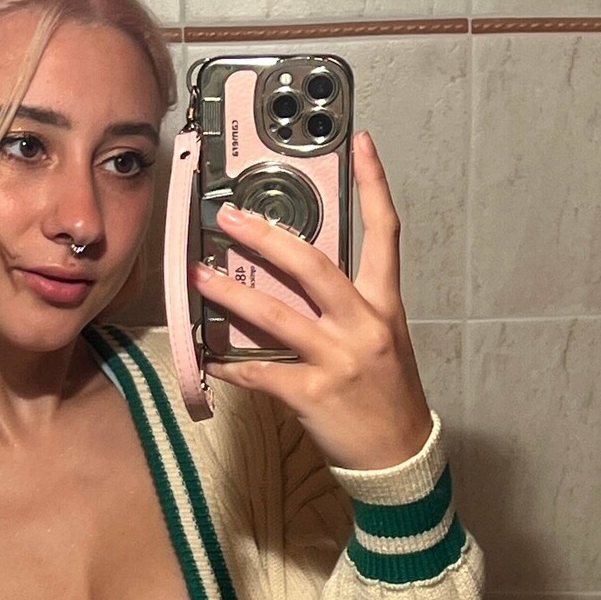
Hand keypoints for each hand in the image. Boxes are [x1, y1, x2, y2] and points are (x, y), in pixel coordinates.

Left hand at [189, 129, 432, 470]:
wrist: (399, 457)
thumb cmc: (386, 393)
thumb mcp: (381, 338)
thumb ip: (346, 304)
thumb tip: (295, 271)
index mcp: (384, 305)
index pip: (385, 232)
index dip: (374, 184)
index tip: (361, 143)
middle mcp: (364, 325)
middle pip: (314, 267)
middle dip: (267, 239)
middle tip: (229, 218)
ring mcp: (339, 360)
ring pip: (277, 317)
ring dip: (232, 295)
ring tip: (201, 277)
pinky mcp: (315, 395)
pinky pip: (262, 374)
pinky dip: (231, 364)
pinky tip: (208, 355)